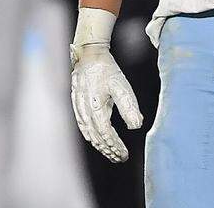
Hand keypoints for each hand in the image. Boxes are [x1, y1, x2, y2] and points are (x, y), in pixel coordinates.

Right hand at [70, 43, 142, 162]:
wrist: (89, 55)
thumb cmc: (107, 70)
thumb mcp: (122, 86)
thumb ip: (129, 107)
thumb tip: (137, 126)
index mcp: (96, 108)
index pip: (106, 134)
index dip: (115, 146)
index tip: (124, 155)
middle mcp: (85, 111)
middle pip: (96, 137)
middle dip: (108, 150)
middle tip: (119, 158)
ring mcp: (79, 109)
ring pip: (88, 133)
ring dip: (99, 145)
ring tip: (110, 153)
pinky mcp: (76, 104)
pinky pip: (82, 126)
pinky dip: (90, 136)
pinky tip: (96, 140)